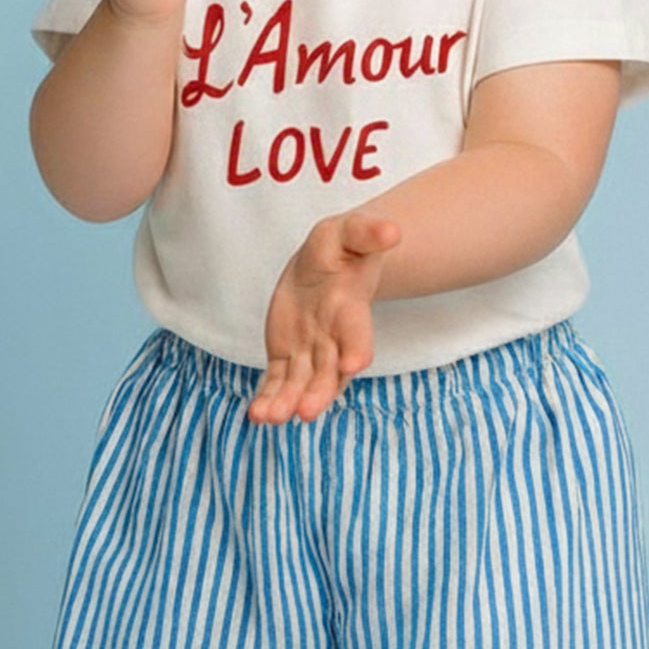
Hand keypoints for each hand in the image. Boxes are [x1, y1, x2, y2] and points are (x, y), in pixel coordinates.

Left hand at [248, 211, 402, 424]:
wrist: (325, 264)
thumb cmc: (343, 247)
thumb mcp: (351, 231)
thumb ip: (368, 232)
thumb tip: (391, 230)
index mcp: (352, 309)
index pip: (358, 333)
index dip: (357, 347)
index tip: (354, 365)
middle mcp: (334, 338)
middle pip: (329, 370)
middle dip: (319, 391)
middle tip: (307, 412)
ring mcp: (310, 351)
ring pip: (301, 383)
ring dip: (288, 402)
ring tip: (272, 418)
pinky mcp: (287, 356)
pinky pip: (277, 381)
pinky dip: (268, 398)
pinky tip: (257, 415)